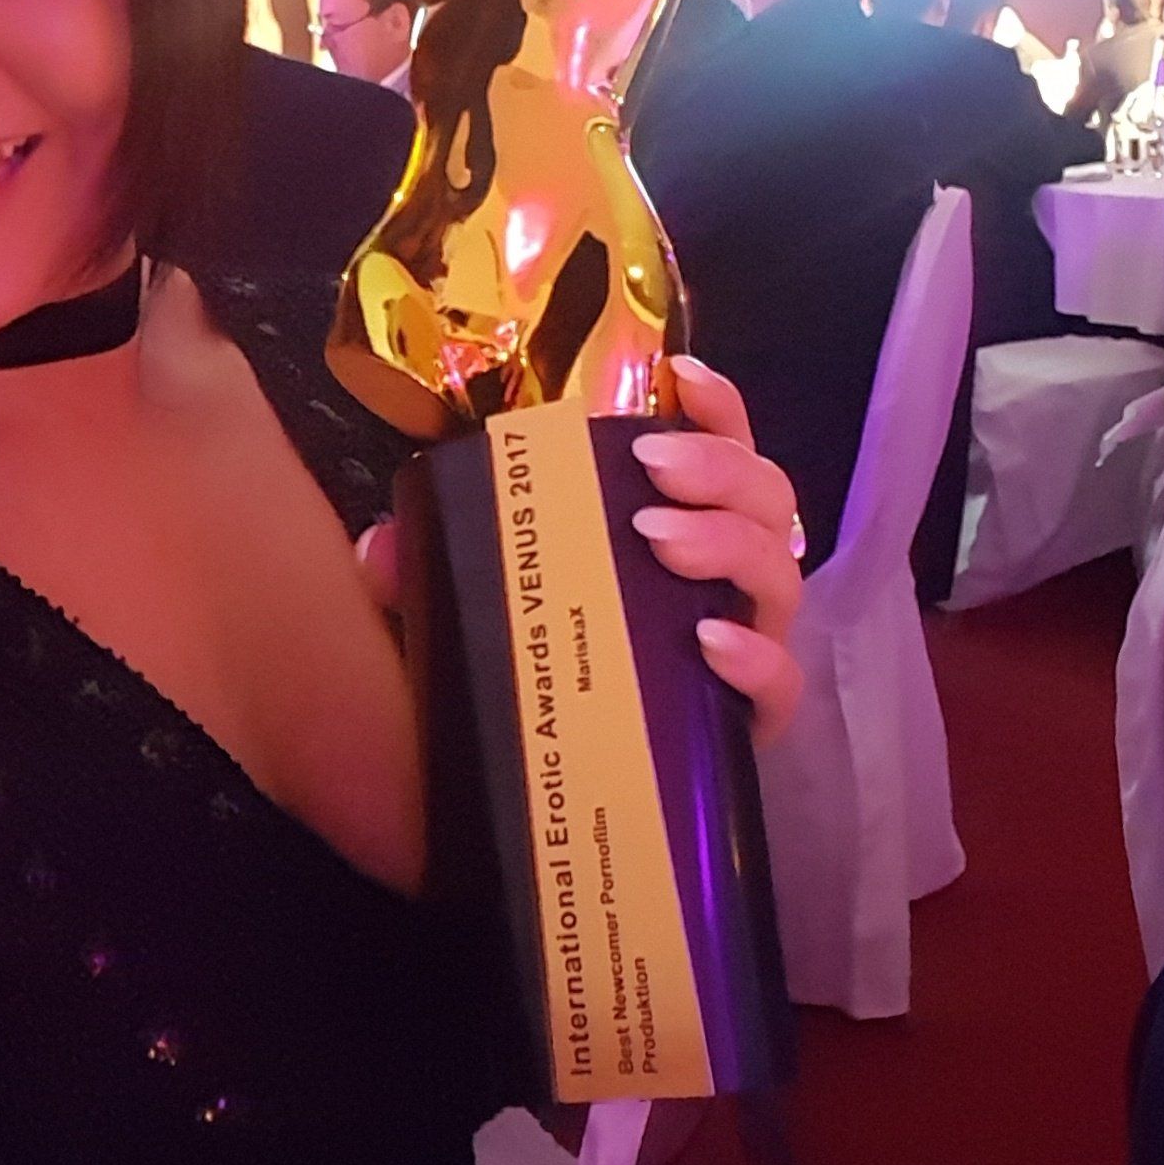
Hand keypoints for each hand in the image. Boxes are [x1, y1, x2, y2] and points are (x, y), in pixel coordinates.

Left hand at [355, 355, 803, 743]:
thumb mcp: (461, 603)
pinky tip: (709, 645)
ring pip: (778, 572)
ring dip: (727, 542)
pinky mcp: (747, 720)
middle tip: (651, 468)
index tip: (684, 376)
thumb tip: (382, 550)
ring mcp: (743, 642)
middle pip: (762, 496)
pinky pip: (780, 685)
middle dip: (717, 467)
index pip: (720, 445)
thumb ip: (417, 570)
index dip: (716, 405)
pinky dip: (756, 658)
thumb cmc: (529, 662)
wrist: (552, 788)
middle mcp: (722, 573)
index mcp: (676, 520)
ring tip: (658, 539)